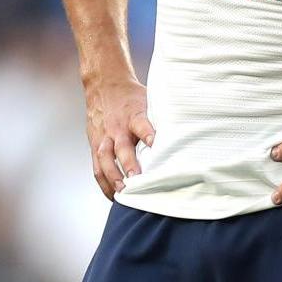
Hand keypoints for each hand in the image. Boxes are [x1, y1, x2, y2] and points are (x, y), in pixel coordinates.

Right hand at [85, 75, 156, 199]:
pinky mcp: (95, 146)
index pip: (141, 124)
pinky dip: (104, 183)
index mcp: (133, 115)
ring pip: (104, 160)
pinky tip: (113, 195)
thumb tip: (186, 134)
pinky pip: (97, 167)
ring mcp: (103, 138)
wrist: (104, 86)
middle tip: (136, 180)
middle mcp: (117, 128)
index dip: (148, 134)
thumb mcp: (148, 101)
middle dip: (128, 165)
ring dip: (113, 178)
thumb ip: (161, 119)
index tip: (154, 144)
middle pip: (121, 148)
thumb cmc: (130, 98)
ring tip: (123, 193)